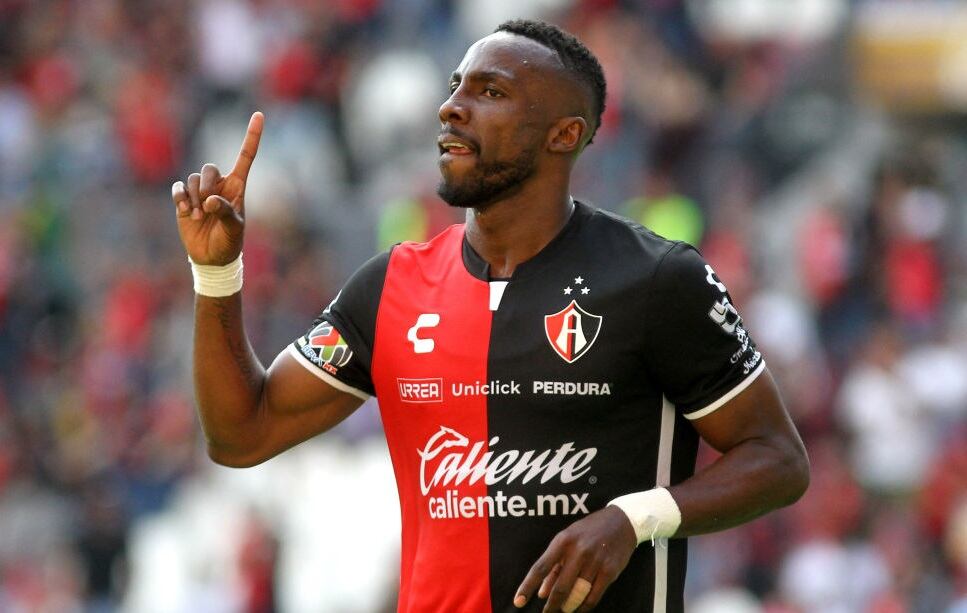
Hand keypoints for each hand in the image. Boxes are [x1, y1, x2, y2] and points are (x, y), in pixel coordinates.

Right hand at [171, 112, 262, 264]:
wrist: (211, 257)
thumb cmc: (229, 242)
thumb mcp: (234, 229)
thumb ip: (226, 213)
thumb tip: (211, 200)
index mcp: (237, 187)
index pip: (246, 157)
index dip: (252, 136)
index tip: (259, 115)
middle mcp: (219, 185)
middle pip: (209, 168)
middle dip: (207, 185)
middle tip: (209, 207)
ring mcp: (200, 192)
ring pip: (193, 178)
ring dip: (195, 197)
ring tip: (200, 216)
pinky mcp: (184, 200)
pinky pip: (178, 188)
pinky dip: (180, 197)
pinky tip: (187, 211)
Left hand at [514, 506, 636, 611]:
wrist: (622, 521)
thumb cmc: (589, 530)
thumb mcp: (568, 540)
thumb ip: (554, 565)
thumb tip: (542, 592)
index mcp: (563, 541)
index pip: (540, 568)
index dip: (527, 586)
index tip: (518, 602)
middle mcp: (578, 551)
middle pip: (560, 587)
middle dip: (551, 605)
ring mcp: (595, 561)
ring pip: (577, 594)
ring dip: (568, 607)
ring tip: (563, 611)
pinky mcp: (609, 570)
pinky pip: (594, 596)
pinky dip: (584, 606)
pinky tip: (579, 609)